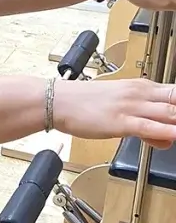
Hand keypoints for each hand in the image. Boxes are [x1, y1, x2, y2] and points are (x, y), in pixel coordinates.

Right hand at [54, 77, 175, 149]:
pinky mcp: (121, 121)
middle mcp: (141, 94)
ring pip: (170, 113)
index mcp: (142, 87)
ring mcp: (132, 107)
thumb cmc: (84, 103)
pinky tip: (171, 136)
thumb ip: (146, 121)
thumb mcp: (120, 107)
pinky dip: (166, 132)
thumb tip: (165, 136)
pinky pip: (150, 127)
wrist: (57, 100)